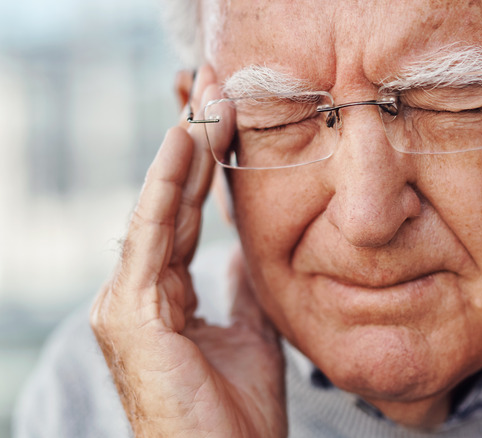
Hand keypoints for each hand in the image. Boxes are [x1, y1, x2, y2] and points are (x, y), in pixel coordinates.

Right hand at [90, 65, 286, 437]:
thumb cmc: (235, 416)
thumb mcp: (250, 335)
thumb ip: (240, 290)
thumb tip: (243, 251)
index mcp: (164, 299)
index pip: (183, 219)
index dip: (204, 170)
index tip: (227, 122)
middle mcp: (138, 294)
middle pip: (168, 205)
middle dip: (193, 147)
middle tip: (215, 92)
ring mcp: (127, 304)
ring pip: (158, 210)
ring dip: (184, 151)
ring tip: (208, 101)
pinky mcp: (129, 314)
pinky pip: (153, 235)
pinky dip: (168, 185)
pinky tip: (186, 141)